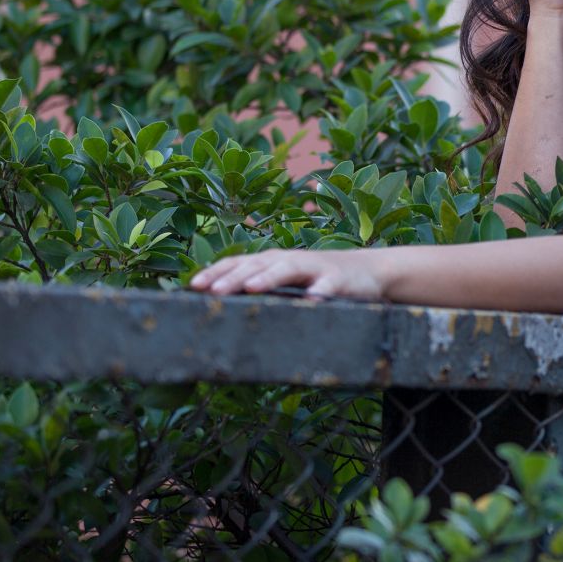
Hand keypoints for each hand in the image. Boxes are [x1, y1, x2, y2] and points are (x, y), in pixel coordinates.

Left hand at [188, 248, 388, 299]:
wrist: (368, 271)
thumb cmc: (317, 279)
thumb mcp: (286, 280)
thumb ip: (258, 285)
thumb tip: (215, 301)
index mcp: (272, 261)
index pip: (238, 263)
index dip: (216, 273)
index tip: (193, 287)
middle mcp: (289, 260)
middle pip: (258, 264)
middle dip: (235, 277)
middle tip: (213, 291)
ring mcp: (315, 268)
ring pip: (288, 269)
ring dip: (270, 277)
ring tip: (253, 288)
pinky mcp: (340, 280)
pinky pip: (329, 286)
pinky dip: (320, 292)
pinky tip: (312, 300)